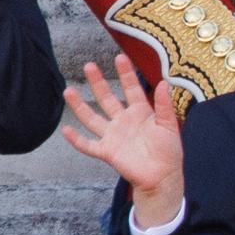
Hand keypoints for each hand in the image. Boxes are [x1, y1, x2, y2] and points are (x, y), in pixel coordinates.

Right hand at [61, 56, 185, 228]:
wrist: (162, 177)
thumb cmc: (168, 151)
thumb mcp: (169, 125)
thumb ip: (164, 105)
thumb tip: (165, 83)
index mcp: (140, 112)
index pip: (131, 88)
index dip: (126, 73)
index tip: (119, 57)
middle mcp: (123, 121)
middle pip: (107, 98)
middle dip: (98, 82)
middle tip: (89, 66)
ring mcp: (113, 136)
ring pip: (92, 118)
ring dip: (80, 106)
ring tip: (68, 91)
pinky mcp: (107, 152)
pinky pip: (88, 145)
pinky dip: (76, 139)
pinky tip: (65, 130)